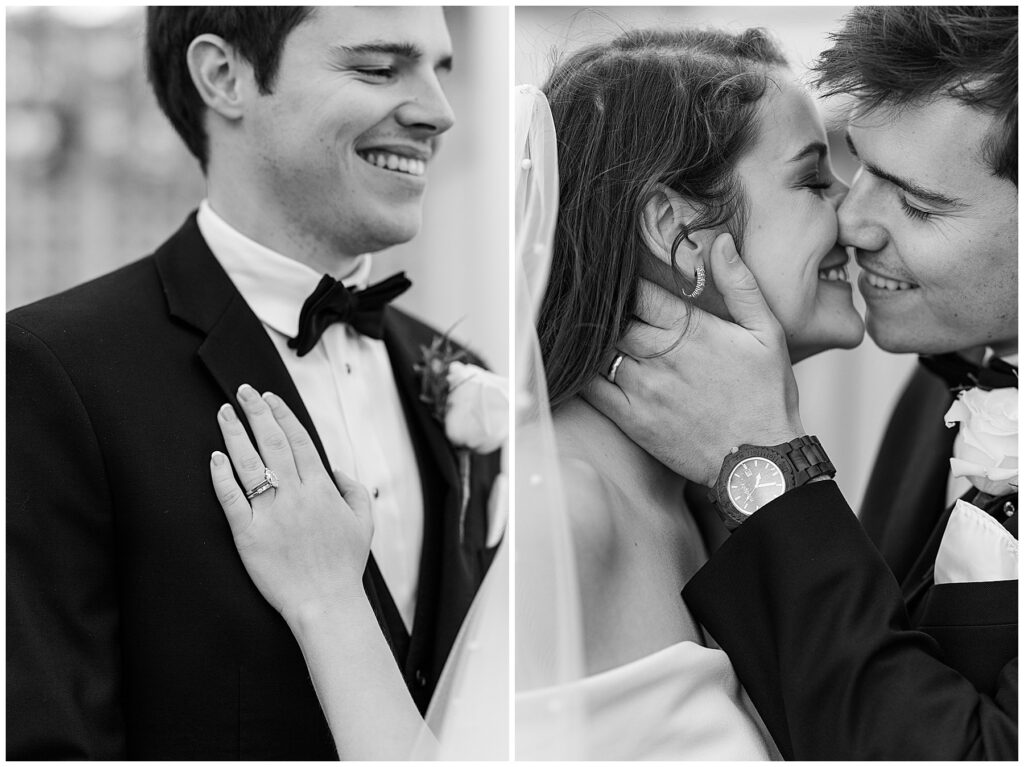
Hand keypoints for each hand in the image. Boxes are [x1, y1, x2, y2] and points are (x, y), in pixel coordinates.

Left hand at [210, 384, 372, 625]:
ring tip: (223, 413)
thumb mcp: (364, 523)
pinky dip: (222, 477)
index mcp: (322, 489)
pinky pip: (231, 499)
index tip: (269, 397)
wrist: (327, 603)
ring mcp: (271, 514)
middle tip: (242, 391)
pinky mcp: (249, 535)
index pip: (299, 440)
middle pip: (273, 443)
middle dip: (257, 412)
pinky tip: (214, 458)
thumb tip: (334, 469)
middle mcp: (296, 495)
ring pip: (249, 464)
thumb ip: (353, 490)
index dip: (282, 415)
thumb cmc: (345, 565)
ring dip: (235, 435)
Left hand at [584, 233, 803, 485]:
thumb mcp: (766, 332)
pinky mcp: (631, 418)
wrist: (759, 461)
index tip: (617, 273)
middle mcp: (659, 355)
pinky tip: (579, 361)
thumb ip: (740, 285)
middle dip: (606, 306)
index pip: (638, 291)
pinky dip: (581, 371)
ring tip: (585, 325)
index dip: (623, 280)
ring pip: (599, 349)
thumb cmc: (766, 395)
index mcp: (689, 329)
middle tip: (594, 296)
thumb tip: (722, 242)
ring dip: (592, 336)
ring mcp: (641, 388)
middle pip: (613, 317)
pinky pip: (591, 388)